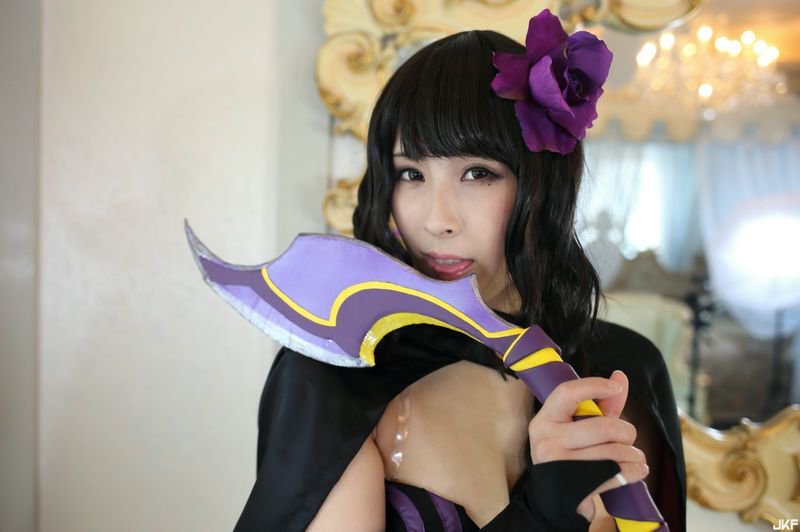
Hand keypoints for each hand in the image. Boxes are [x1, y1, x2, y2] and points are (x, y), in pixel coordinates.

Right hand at [527, 370, 648, 521]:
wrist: (554, 501)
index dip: (594, 385)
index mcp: (544, 420)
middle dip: (627, 431)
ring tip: (634, 457)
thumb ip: (601, 404)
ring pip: (614, 451)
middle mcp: (546, 440)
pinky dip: (635, 471)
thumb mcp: (580, 428)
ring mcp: (558, 465)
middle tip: (628, 437)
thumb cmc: (571, 456)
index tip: (616, 387)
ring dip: (634, 454)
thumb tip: (620, 376)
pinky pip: (618, 473)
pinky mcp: (574, 488)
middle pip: (603, 426)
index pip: (566, 393)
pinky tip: (636, 470)